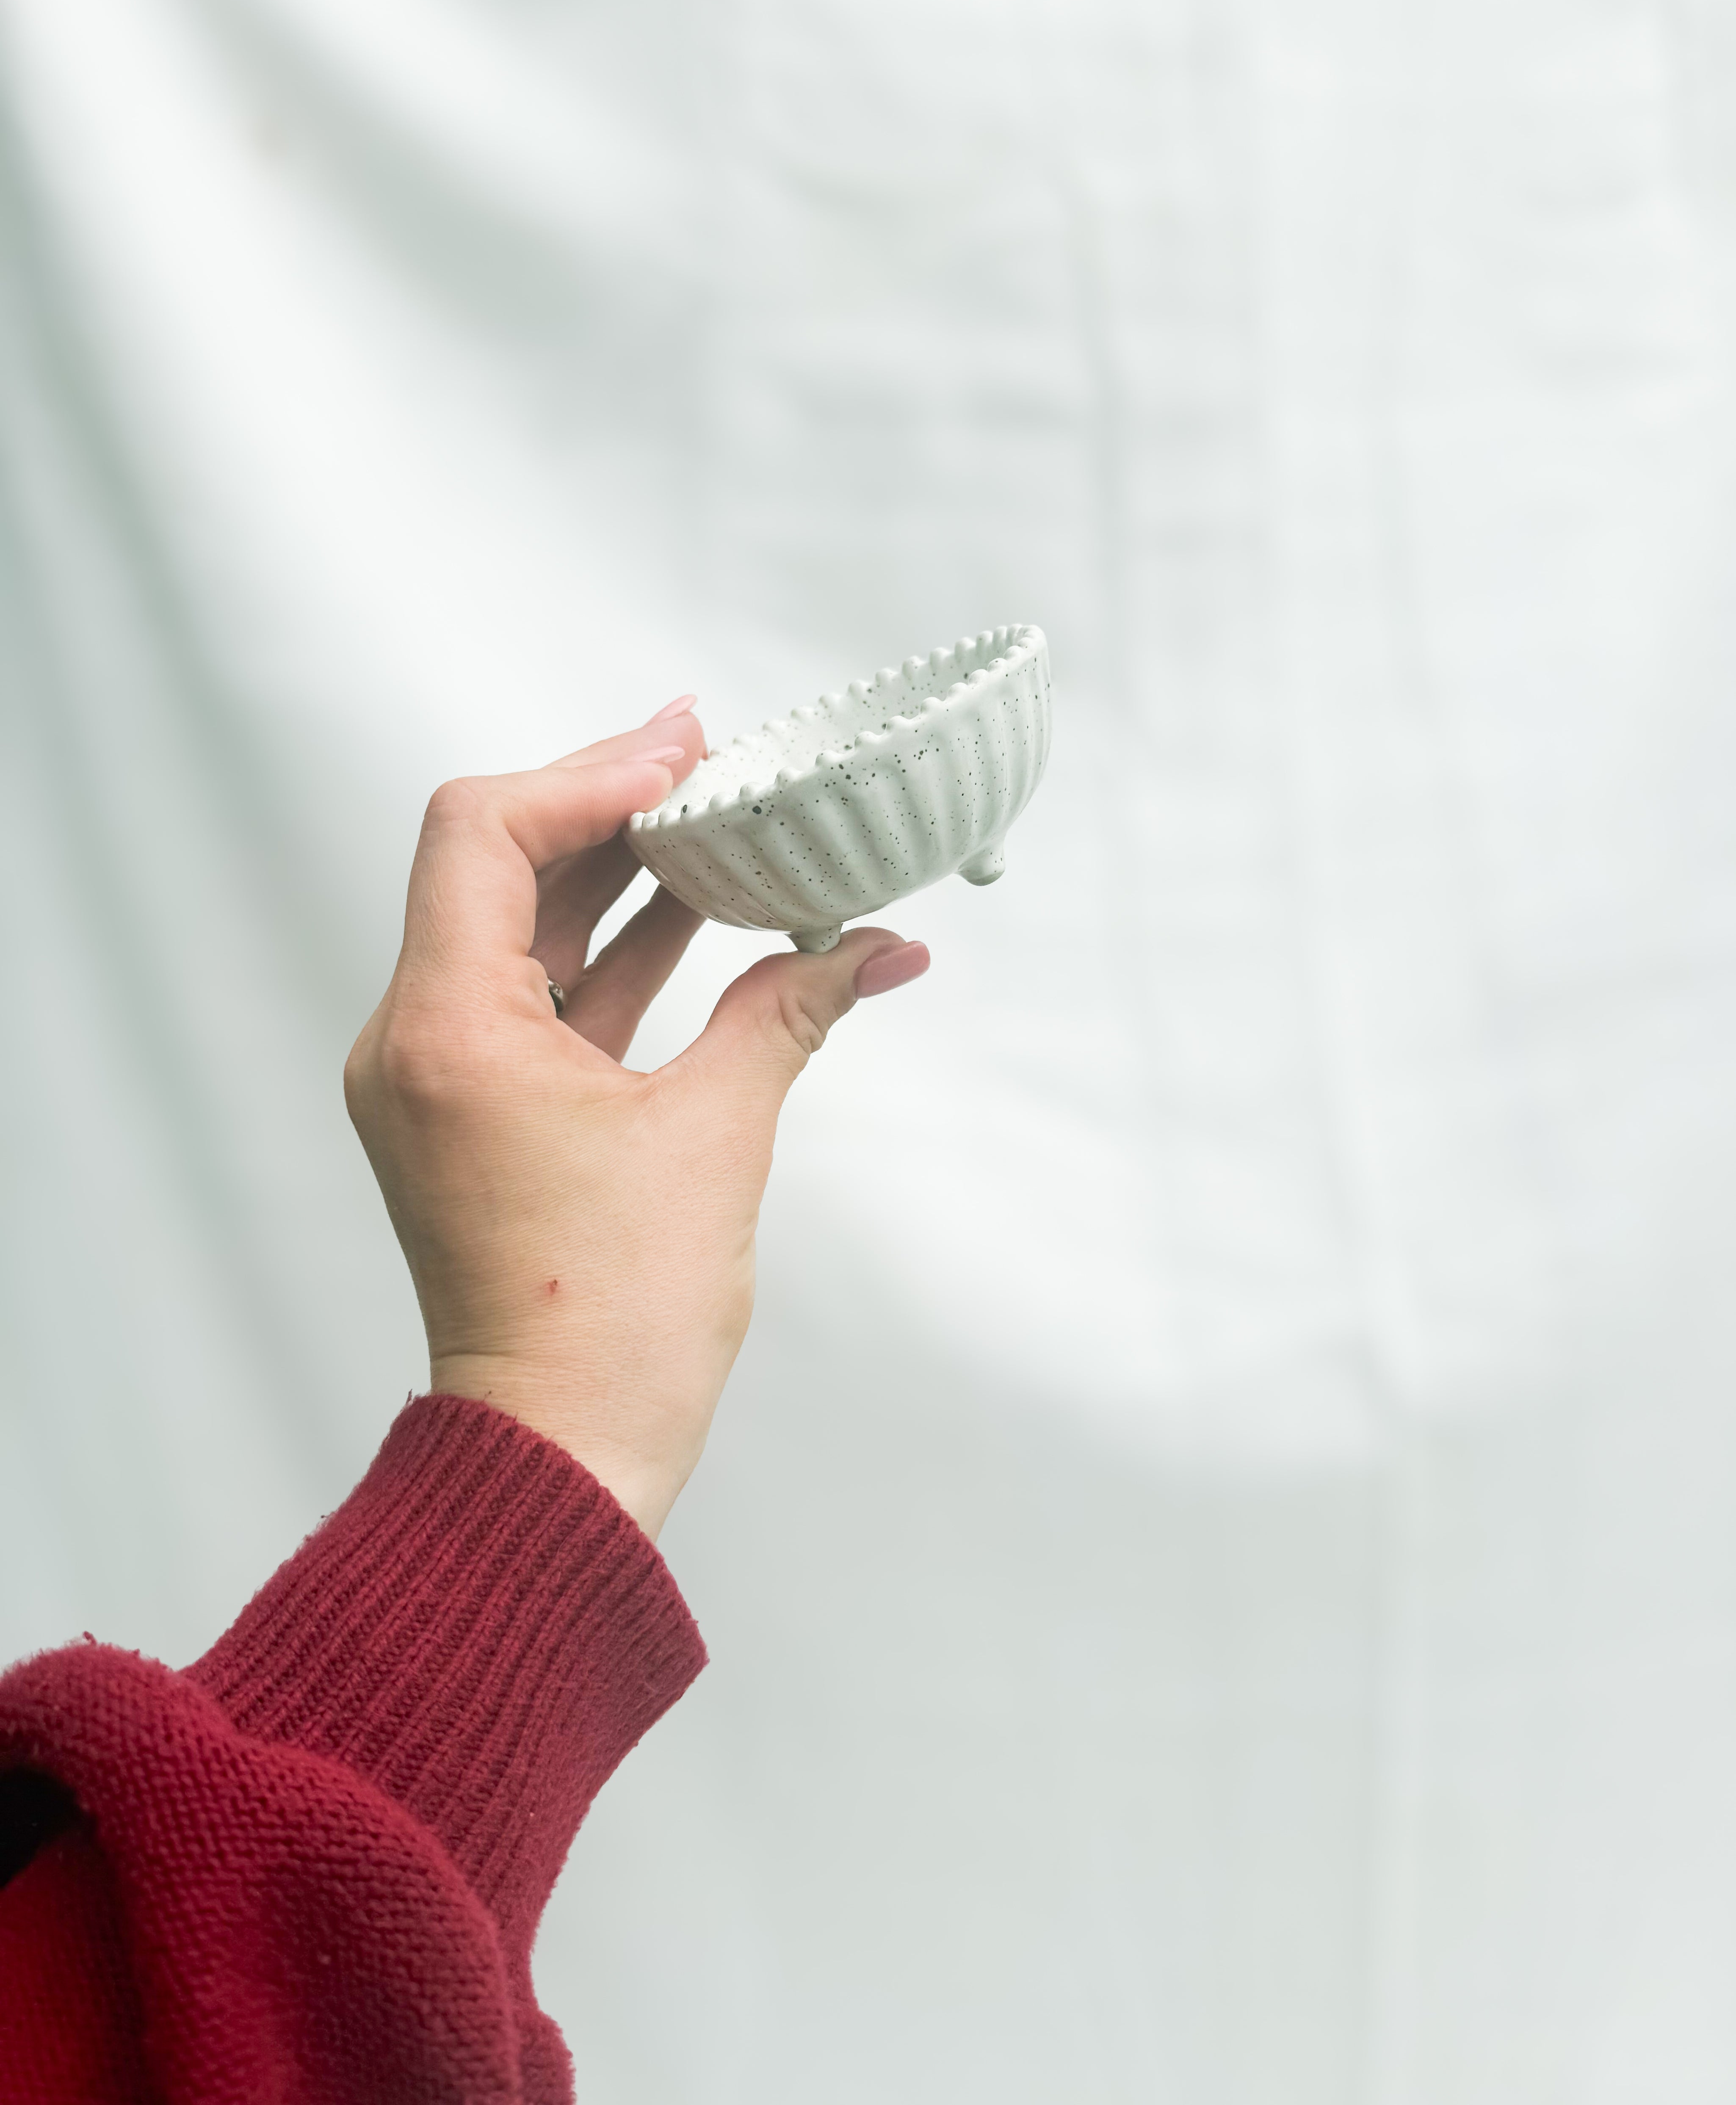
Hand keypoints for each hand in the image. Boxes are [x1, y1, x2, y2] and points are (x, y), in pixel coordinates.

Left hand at [343, 700, 929, 1537]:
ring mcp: (442, 1080)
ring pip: (522, 931)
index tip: (687, 755)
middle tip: (713, 757)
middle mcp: (417, 1042)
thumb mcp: (718, 1138)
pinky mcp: (479, 1113)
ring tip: (719, 820)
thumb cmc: (617, 1320)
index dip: (589, 776)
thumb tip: (876, 947)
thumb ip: (786, 1014)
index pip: (484, 832)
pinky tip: (700, 915)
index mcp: (448, 1032)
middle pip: (499, 867)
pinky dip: (613, 954)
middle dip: (610, 807)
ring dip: (617, 875)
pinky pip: (540, 999)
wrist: (564, 1451)